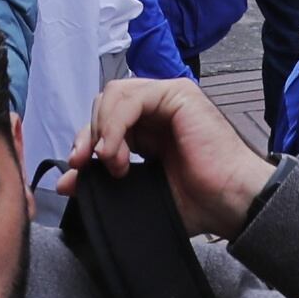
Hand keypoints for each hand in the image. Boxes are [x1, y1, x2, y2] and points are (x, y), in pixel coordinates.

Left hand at [62, 76, 273, 239]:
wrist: (232, 203)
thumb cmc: (199, 201)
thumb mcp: (140, 190)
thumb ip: (105, 182)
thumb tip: (66, 181)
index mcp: (149, 128)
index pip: (104, 119)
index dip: (87, 141)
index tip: (77, 171)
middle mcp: (157, 107)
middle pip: (105, 102)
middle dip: (89, 134)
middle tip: (88, 165)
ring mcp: (168, 97)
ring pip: (115, 94)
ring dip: (103, 130)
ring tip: (113, 164)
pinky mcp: (177, 94)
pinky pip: (131, 98)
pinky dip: (114, 124)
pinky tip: (115, 152)